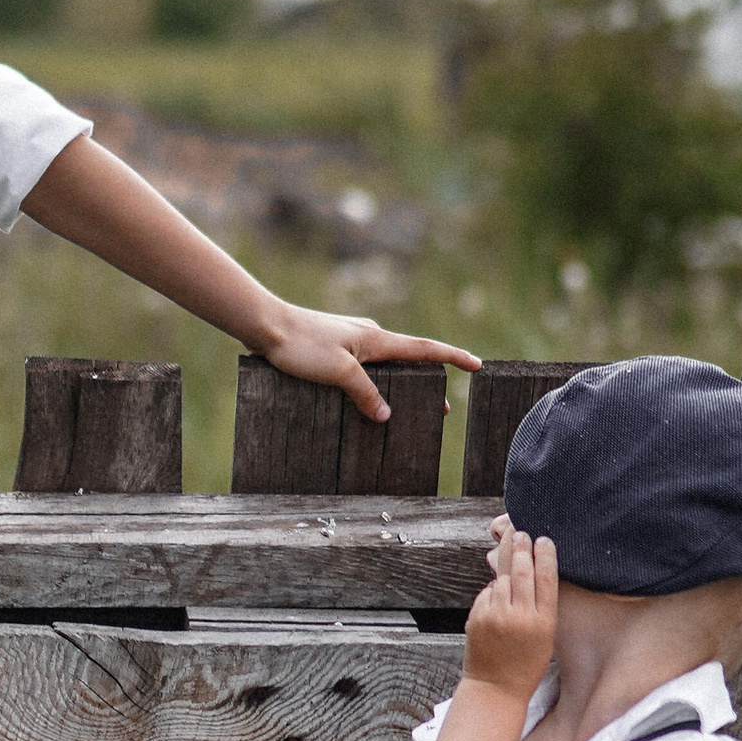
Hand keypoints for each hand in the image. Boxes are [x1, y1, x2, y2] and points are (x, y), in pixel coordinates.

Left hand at [256, 302, 481, 426]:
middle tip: (440, 409)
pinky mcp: (333, 347)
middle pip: (408, 359)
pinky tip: (365, 395)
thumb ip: (365, 393)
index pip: (424, 349)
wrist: (264, 325)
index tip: (477, 364)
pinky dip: (375, 381)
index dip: (453, 357)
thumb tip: (387, 415)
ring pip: (385, 364)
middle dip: (426, 382)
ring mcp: (351, 340)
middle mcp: (368, 336)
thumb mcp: (338, 373)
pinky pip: (364, 366)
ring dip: (398, 384)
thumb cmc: (301, 345)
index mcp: (376, 339)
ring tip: (405, 408)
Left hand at [464, 524, 557, 700]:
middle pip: (522, 571)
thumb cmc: (526, 665)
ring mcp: (496, 616)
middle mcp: (520, 617)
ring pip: (502, 579)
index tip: (544, 540)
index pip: (547, 579)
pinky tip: (498, 596)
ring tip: (509, 552)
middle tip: (520, 533)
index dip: (545, 555)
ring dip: (506, 567)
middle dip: (521, 548)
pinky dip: (492, 591)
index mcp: (544, 622)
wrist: (495, 688)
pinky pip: (486, 593)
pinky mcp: (476, 618)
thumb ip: (541, 608)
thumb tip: (532, 574)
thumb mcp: (546, 638)